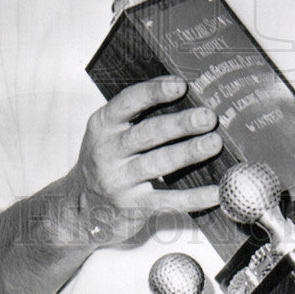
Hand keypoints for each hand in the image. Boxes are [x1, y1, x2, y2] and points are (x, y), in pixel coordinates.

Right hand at [72, 76, 220, 246]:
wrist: (80, 208)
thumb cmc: (106, 161)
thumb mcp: (110, 133)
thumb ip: (138, 115)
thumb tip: (186, 95)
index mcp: (103, 125)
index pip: (128, 102)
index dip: (154, 92)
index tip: (181, 85)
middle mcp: (108, 151)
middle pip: (148, 133)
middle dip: (180, 124)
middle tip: (207, 117)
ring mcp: (119, 180)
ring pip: (158, 163)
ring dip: (189, 152)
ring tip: (213, 143)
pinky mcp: (133, 207)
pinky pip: (167, 200)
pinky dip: (193, 197)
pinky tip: (215, 192)